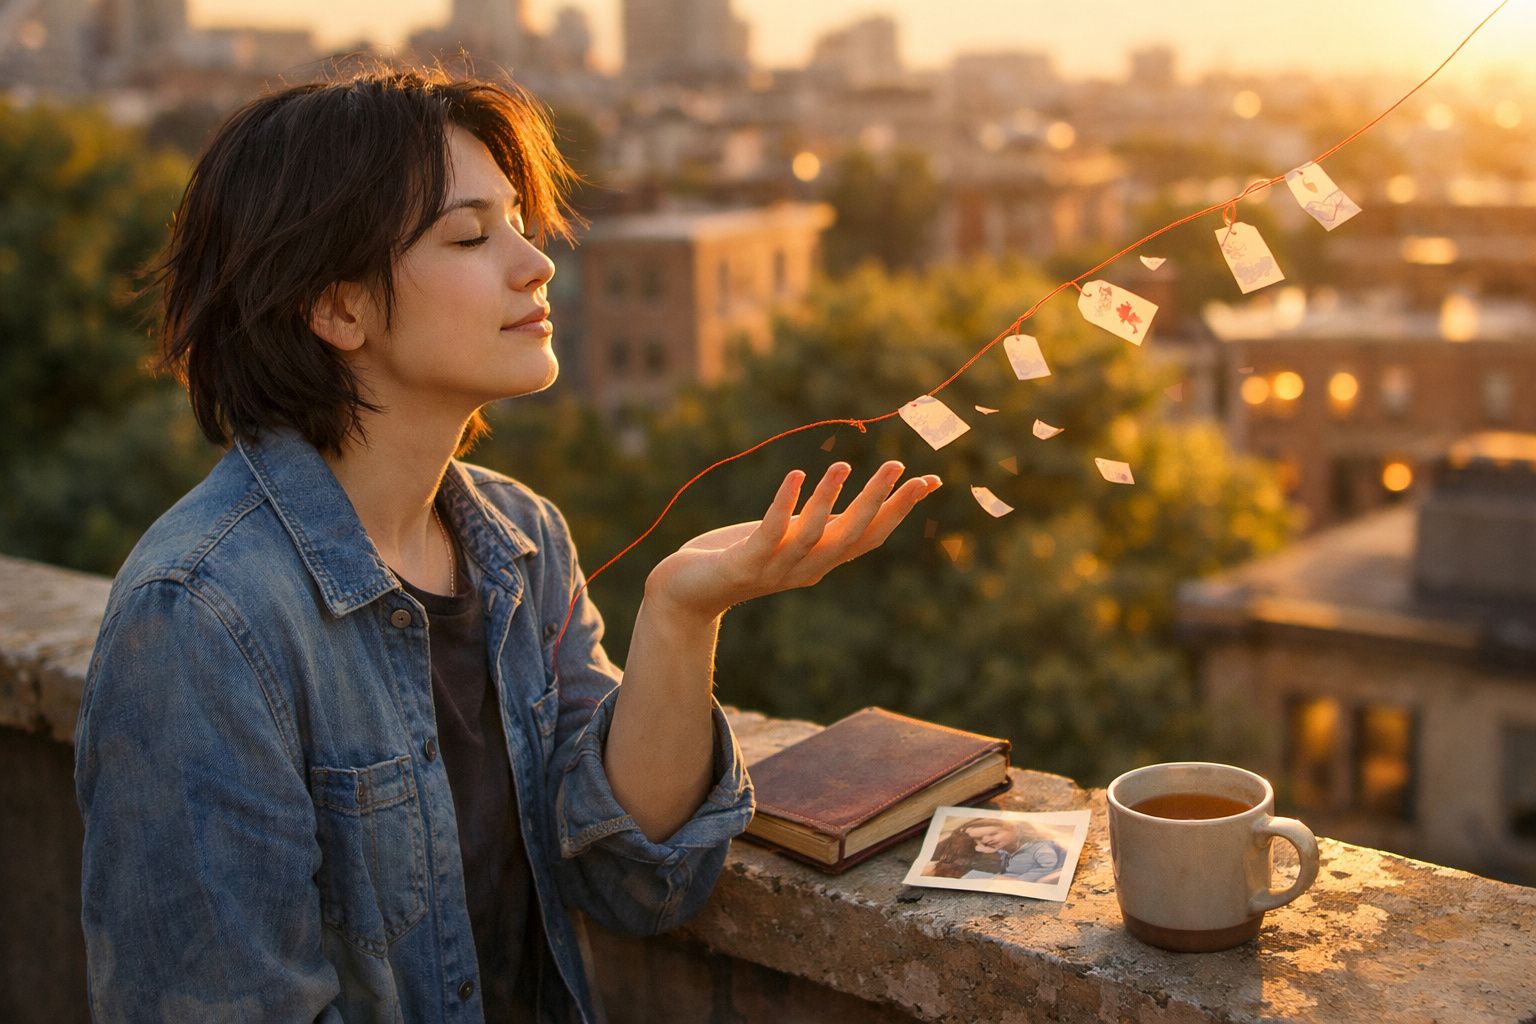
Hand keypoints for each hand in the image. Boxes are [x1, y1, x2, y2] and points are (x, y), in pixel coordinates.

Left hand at [645, 461, 940, 622]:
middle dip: (876, 502)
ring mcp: (776, 568)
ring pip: (813, 534)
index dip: (900, 510)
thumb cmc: (739, 558)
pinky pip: (770, 532)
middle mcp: (806, 568)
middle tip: (896, 466)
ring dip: (830, 500)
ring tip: (844, 465)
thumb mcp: (787, 538)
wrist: (685, 593)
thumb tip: (851, 496)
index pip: (871, 535)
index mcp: (821, 561)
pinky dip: (785, 505)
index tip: (931, 481)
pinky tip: (796, 476)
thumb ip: (817, 522)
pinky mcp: (744, 563)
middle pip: (851, 536)